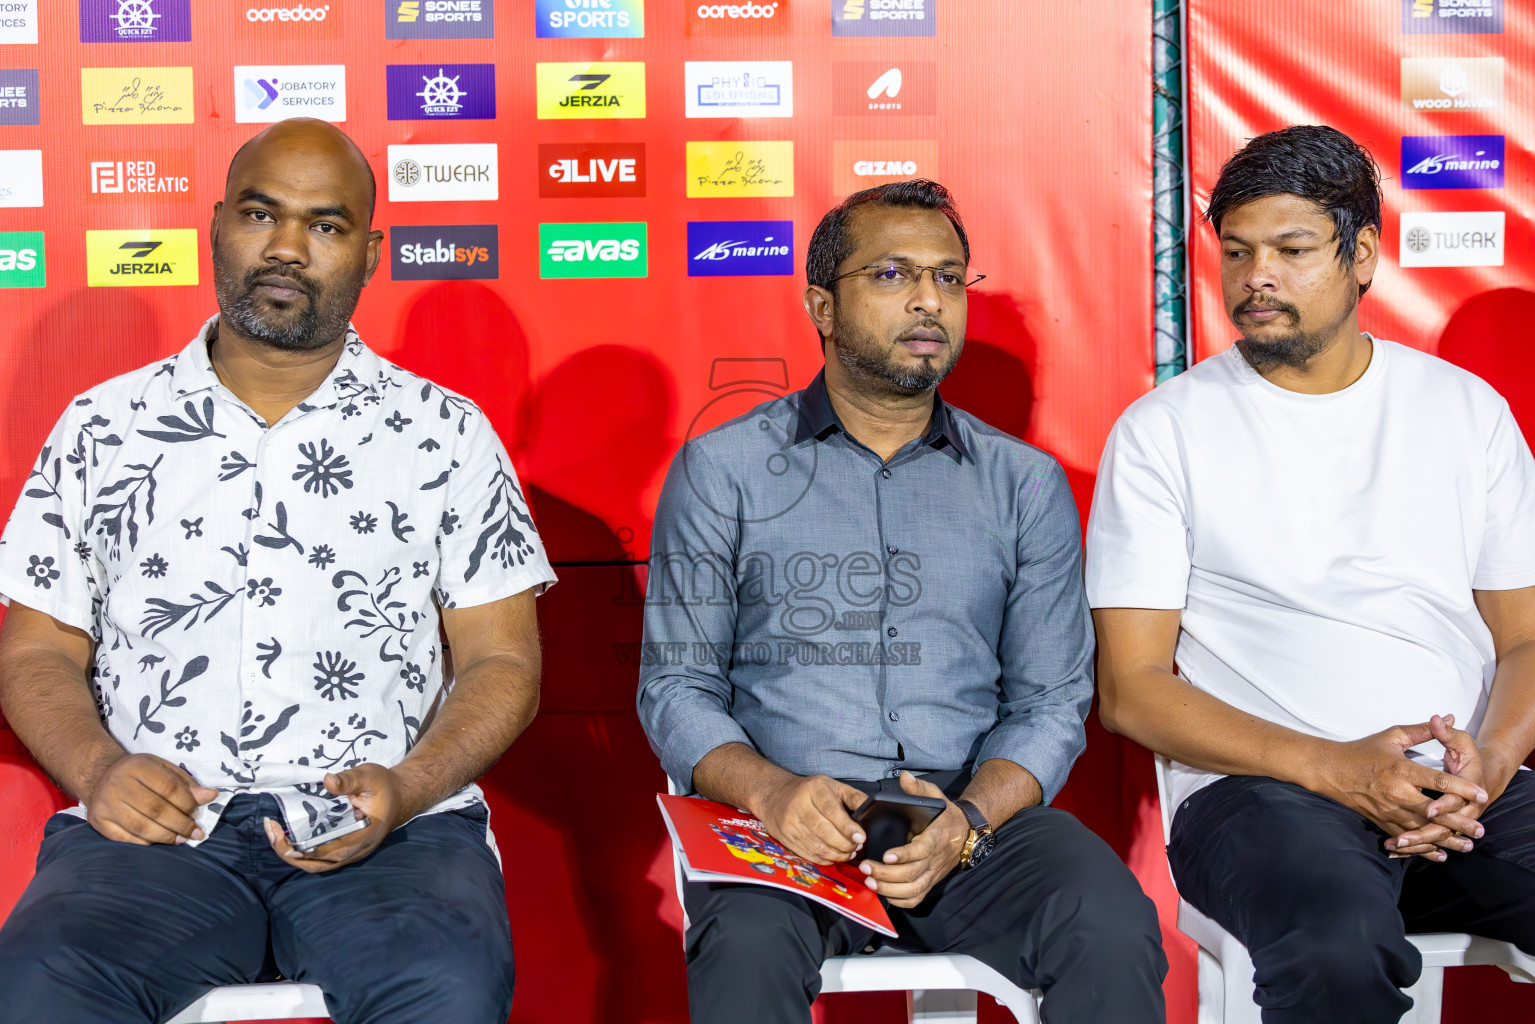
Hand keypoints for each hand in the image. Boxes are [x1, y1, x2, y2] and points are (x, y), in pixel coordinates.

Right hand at [86, 753, 217, 845]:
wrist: (101, 776)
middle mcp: (119, 784)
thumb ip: (185, 782)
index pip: (168, 787)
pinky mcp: (99, 822)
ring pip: (141, 826)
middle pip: (156, 809)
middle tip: (195, 832)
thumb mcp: (162, 768)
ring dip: (166, 836)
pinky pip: (126, 838)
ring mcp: (106, 805)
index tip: (198, 812)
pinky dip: (146, 843)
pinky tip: (160, 842)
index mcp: (138, 766)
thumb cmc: (140, 773)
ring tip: (183, 839)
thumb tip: (210, 796)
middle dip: (180, 823)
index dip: (187, 803)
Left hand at [262, 763, 404, 873]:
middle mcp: (357, 851)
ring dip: (293, 855)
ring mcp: (351, 854)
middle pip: (319, 864)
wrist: (401, 795)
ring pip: (317, 865)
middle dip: (290, 853)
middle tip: (271, 831)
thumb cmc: (385, 785)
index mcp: (365, 836)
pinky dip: (301, 852)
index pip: (333, 852)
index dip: (308, 850)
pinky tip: (288, 837)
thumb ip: (349, 779)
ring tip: (274, 835)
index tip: (285, 839)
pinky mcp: (345, 851)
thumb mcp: (369, 775)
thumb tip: (328, 781)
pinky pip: (319, 860)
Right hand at [754, 773, 867, 864]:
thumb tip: (872, 809)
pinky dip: (825, 859)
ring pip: (818, 846)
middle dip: (845, 844)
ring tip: (848, 852)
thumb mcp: (833, 786)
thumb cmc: (808, 791)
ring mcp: (790, 824)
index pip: (832, 811)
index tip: (860, 837)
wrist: (775, 796)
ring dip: (837, 854)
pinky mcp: (786, 839)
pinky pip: (809, 854)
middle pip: (825, 832)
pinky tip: (834, 856)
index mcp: (814, 789)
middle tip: (857, 846)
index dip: (847, 827)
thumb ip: (854, 797)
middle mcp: (799, 806)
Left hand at [858, 772, 968, 908]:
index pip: (921, 851)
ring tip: (869, 881)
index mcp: (936, 838)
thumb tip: (904, 778)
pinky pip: (916, 899)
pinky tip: (883, 893)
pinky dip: (899, 900)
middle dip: (887, 874)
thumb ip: (919, 788)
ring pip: (913, 890)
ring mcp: (932, 874)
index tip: (886, 855)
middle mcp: (935, 859)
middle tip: (865, 867)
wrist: (965, 833)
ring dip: (890, 890)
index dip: (904, 855)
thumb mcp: (935, 796)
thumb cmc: (945, 815)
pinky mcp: (930, 882)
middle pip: (912, 874)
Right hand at [1310, 717, 1487, 857]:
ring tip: (1466, 845)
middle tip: (1480, 830)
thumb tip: (1448, 719)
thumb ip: (1422, 730)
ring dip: (1446, 839)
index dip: (1462, 788)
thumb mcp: (1392, 736)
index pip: (1438, 780)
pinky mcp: (1381, 821)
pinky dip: (1423, 848)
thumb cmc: (1363, 750)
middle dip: (1459, 822)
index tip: (1482, 794)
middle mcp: (1396, 792)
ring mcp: (1388, 810)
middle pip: (1434, 812)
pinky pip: (1406, 838)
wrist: (1331, 770)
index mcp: (1401, 769)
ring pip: (1422, 829)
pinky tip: (1440, 853)